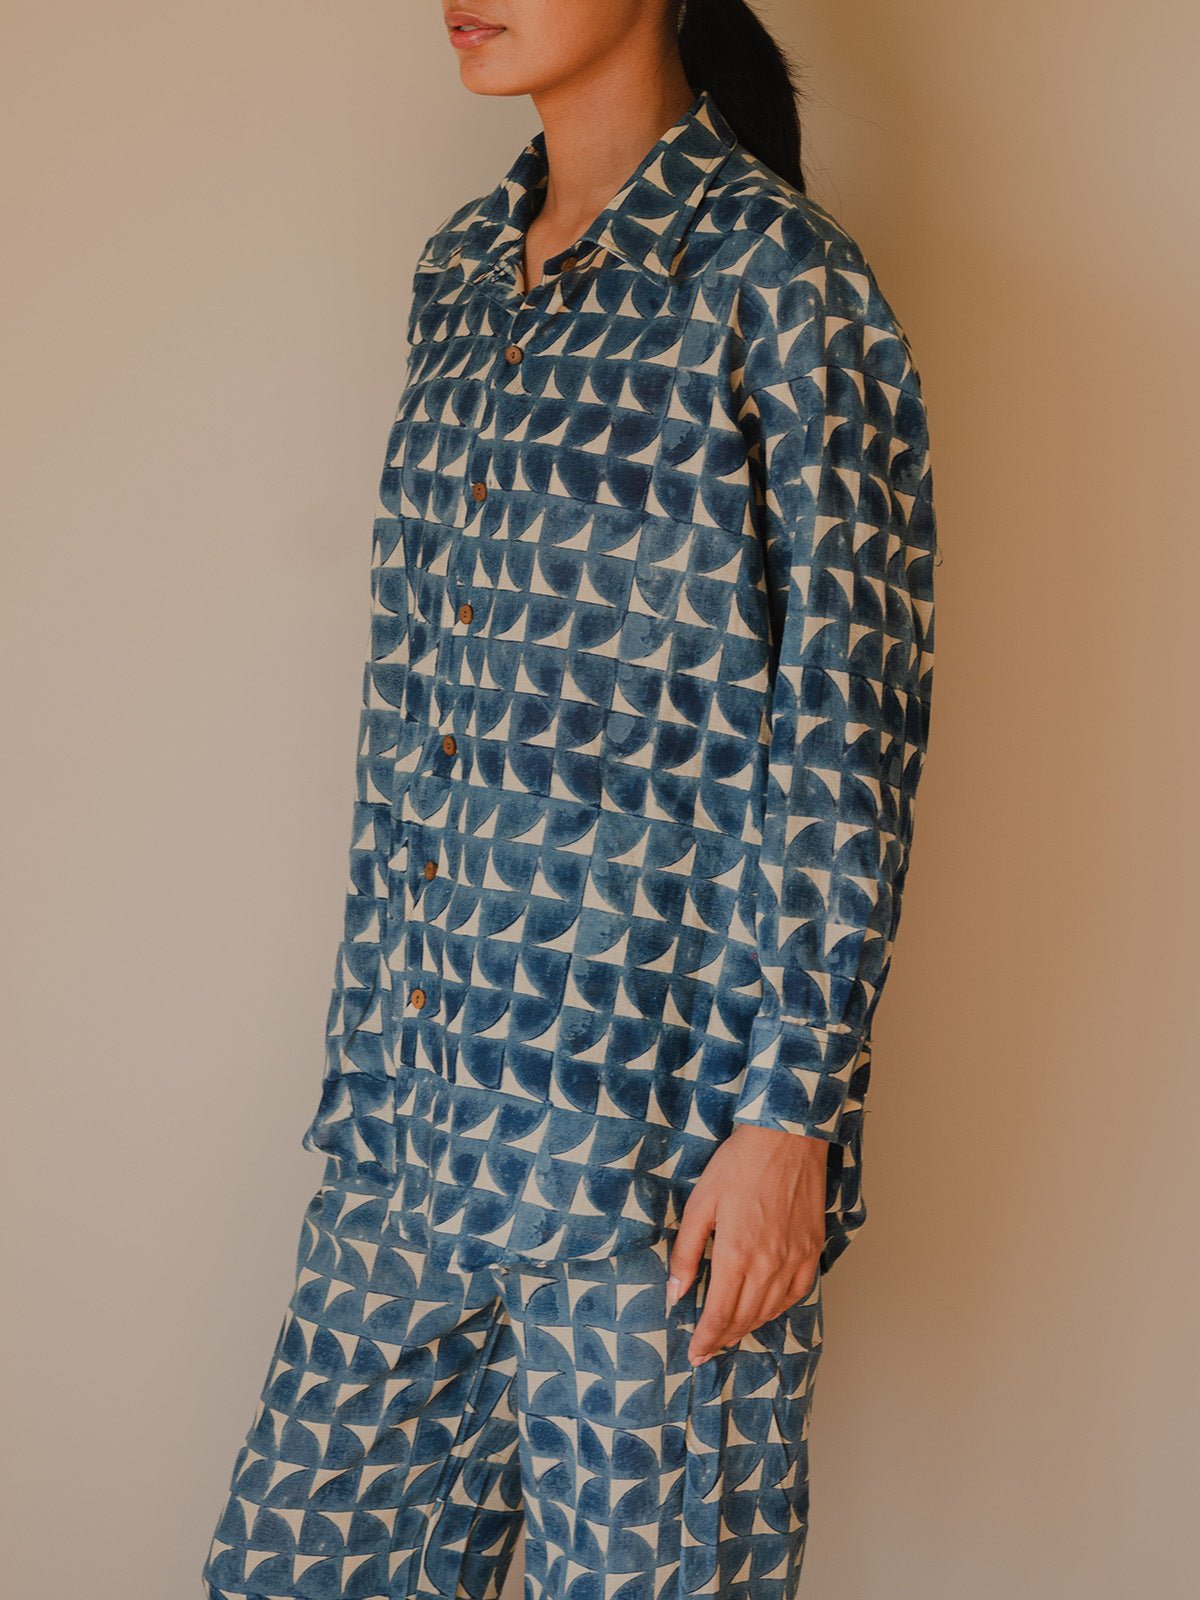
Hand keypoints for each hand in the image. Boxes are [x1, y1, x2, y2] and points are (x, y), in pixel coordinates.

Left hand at [667, 1124, 827, 1365]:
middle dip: (722, 1338)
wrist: (787, 1137)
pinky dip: (778, 1309)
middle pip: (744, 1317)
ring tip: (730, 1335)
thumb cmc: (739, 1164)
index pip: (719, 1314)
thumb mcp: (700, 1204)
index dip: (705, 1339)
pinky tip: (766, 1311)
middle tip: (707, 1350)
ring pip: (770, 1310)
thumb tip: (675, 1292)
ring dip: (748, 1327)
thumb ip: (687, 1252)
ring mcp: (795, 1259)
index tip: (694, 1354)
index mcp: (737, 1254)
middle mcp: (769, 1265)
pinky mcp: (812, 1250)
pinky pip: (797, 1293)